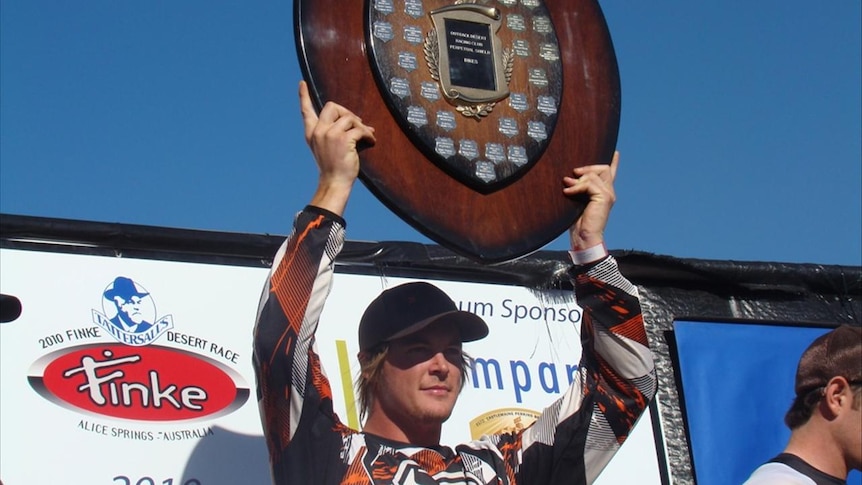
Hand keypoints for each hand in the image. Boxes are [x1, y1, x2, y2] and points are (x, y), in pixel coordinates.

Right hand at [300, 81, 375, 215]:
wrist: (334, 182)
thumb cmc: (335, 167)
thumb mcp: (331, 147)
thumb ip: (339, 133)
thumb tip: (362, 124)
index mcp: (312, 133)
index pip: (306, 111)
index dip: (303, 96)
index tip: (302, 83)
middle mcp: (318, 131)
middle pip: (332, 106)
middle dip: (347, 112)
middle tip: (357, 124)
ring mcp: (329, 134)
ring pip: (349, 117)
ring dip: (361, 126)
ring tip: (367, 137)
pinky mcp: (342, 139)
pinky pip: (359, 129)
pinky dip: (368, 135)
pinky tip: (371, 142)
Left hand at [562, 151, 618, 249]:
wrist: (584, 238)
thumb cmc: (577, 223)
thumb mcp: (577, 202)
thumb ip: (577, 189)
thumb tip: (568, 177)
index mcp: (604, 194)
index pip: (611, 174)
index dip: (613, 162)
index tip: (615, 152)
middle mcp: (609, 193)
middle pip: (603, 169)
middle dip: (587, 168)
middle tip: (573, 173)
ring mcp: (608, 195)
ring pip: (594, 175)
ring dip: (578, 180)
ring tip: (567, 187)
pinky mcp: (604, 198)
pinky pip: (589, 184)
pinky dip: (577, 187)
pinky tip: (568, 192)